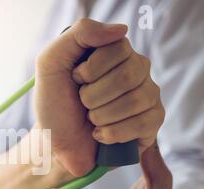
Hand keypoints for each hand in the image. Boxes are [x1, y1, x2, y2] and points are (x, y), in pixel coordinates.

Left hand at [34, 18, 163, 176]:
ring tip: (90, 120)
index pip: (119, 48)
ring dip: (101, 116)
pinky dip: (113, 133)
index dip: (91, 70)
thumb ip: (78, 34)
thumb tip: (122, 29)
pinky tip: (101, 135)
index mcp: (114, 51)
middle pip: (128, 76)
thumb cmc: (54, 105)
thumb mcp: (50, 63)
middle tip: (82, 103)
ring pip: (137, 100)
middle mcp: (136, 68)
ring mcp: (148, 94)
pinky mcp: (152, 120)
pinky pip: (144, 122)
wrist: (56, 144)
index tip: (75, 80)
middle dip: (93, 96)